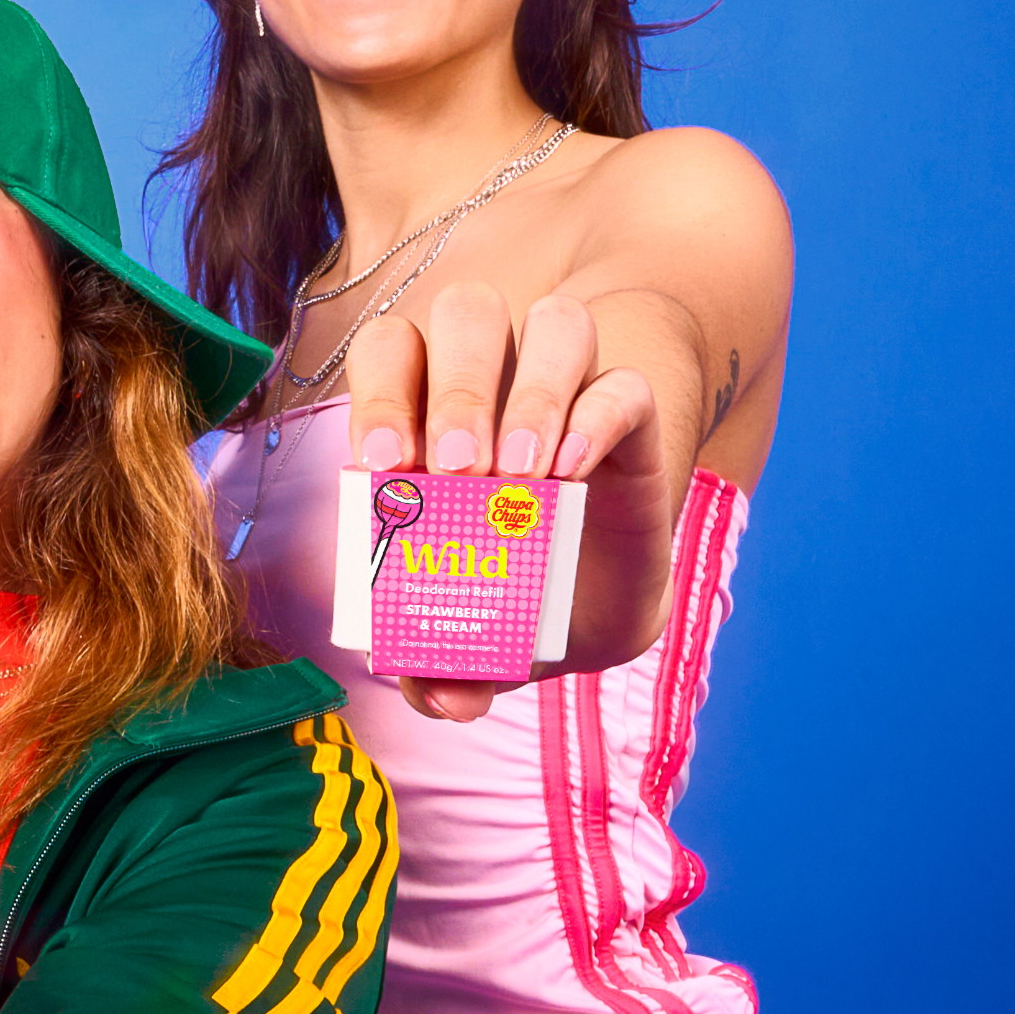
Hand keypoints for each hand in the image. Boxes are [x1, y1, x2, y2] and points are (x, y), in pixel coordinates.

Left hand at [347, 281, 674, 720]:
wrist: (587, 609)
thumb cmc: (497, 597)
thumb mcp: (463, 641)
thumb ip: (441, 671)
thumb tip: (443, 697)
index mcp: (425, 411)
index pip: (393, 354)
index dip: (380, 393)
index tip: (383, 467)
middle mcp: (494, 381)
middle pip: (468, 316)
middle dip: (453, 388)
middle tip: (451, 469)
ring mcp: (568, 392)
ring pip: (556, 322)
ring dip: (529, 391)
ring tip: (516, 476)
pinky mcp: (634, 420)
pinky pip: (623, 385)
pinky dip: (597, 416)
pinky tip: (571, 472)